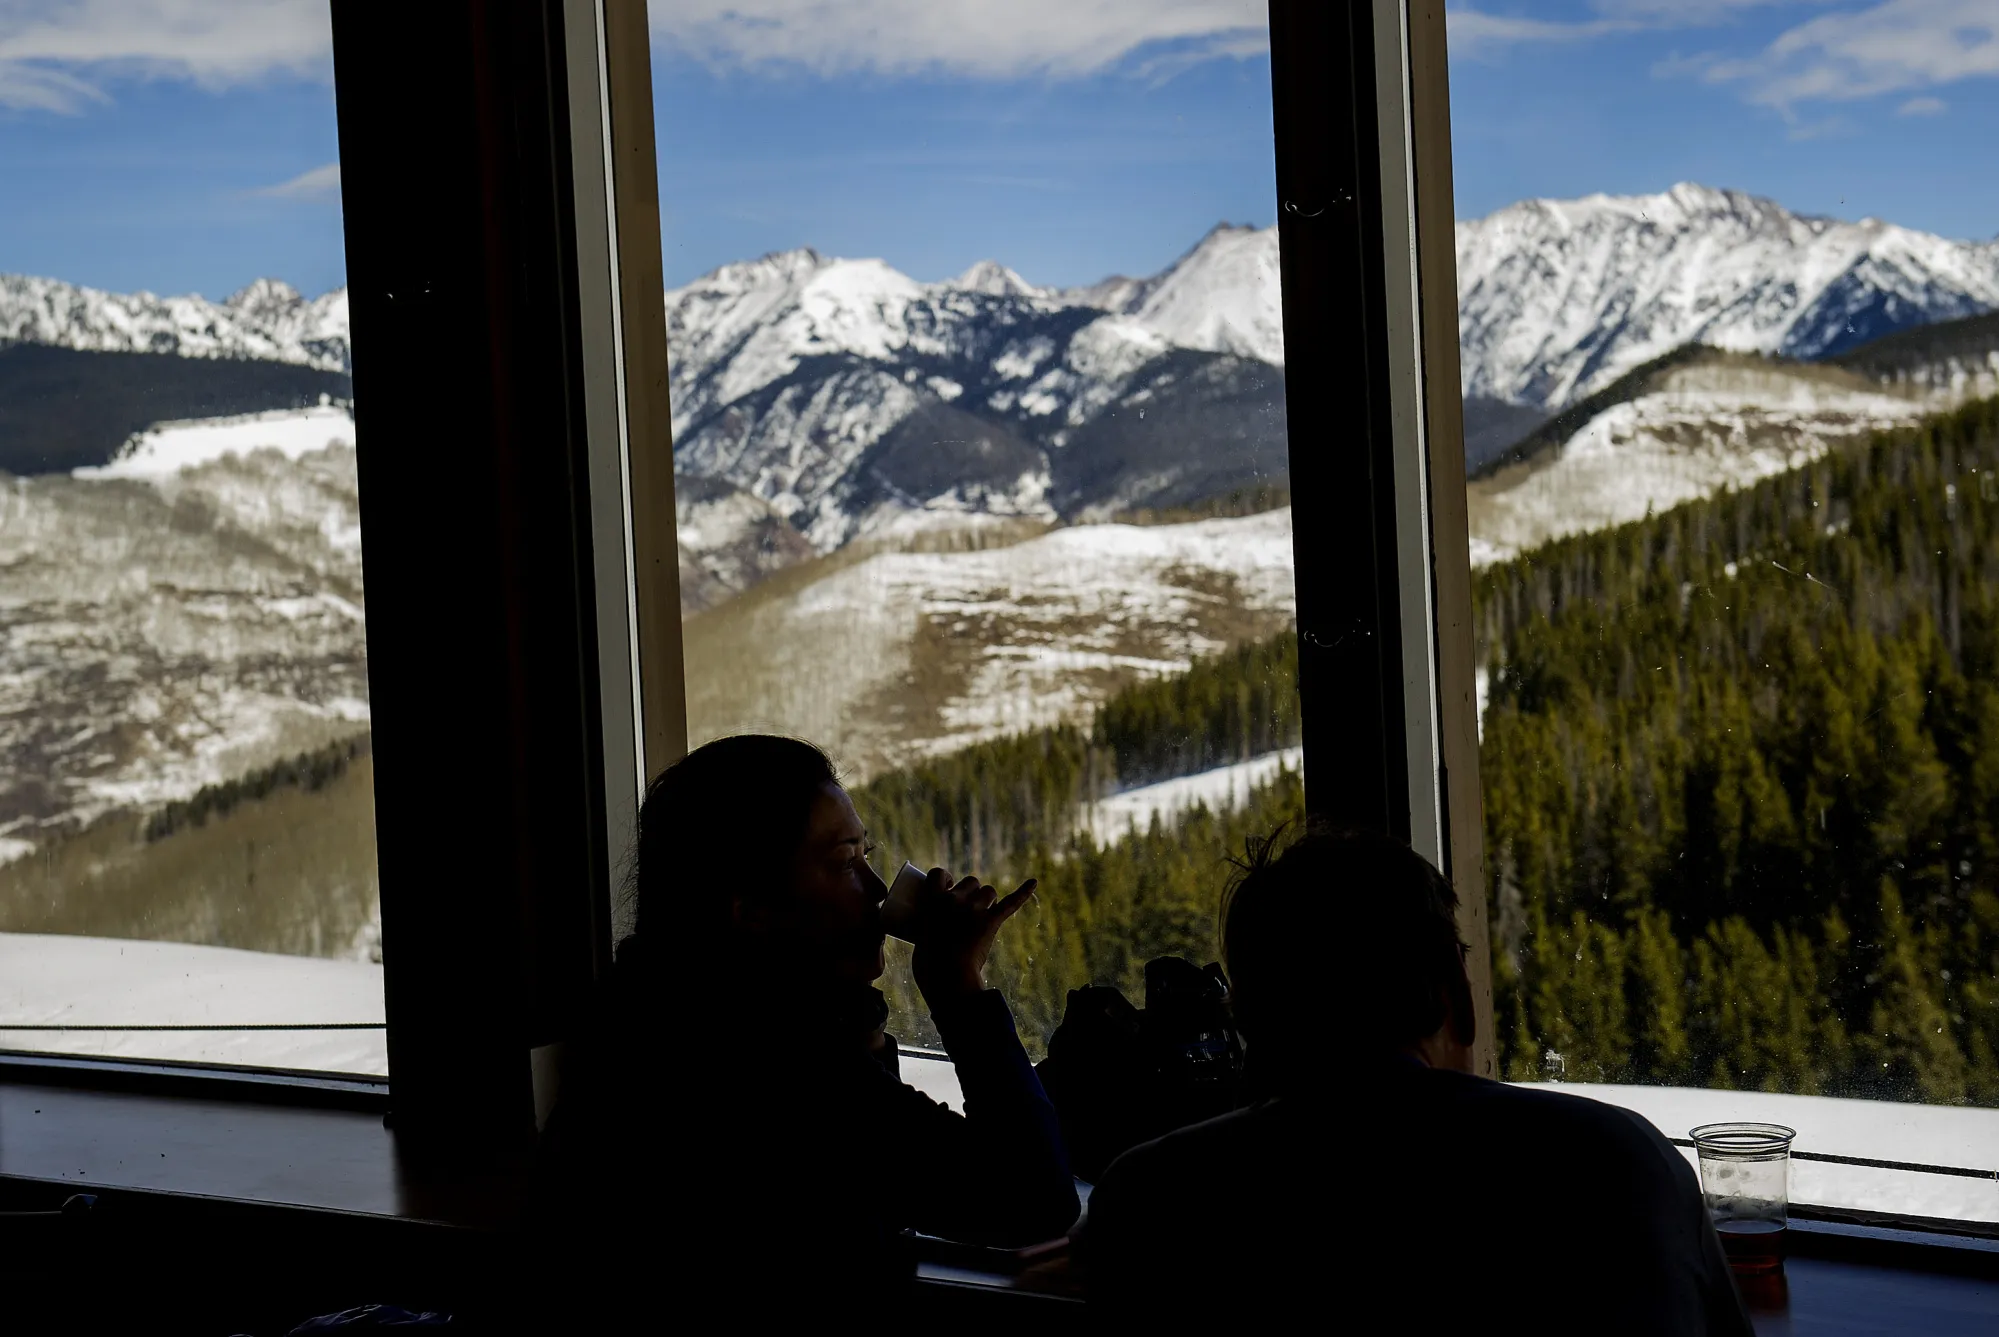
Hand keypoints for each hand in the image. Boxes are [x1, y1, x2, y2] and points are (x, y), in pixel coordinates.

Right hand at [909, 867, 1037, 1005]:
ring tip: (983, 915)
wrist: (948, 978)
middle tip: (967, 911)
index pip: (938, 874)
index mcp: (932, 901)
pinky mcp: (991, 922)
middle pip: (970, 881)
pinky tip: (1033, 882)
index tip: (947, 885)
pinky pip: (1011, 903)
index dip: (945, 877)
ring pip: (989, 891)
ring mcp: (975, 910)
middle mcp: (955, 899)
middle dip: (972, 892)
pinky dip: (1023, 892)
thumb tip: (934, 934)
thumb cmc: (929, 964)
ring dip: (988, 900)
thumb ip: (929, 930)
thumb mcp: (920, 939)